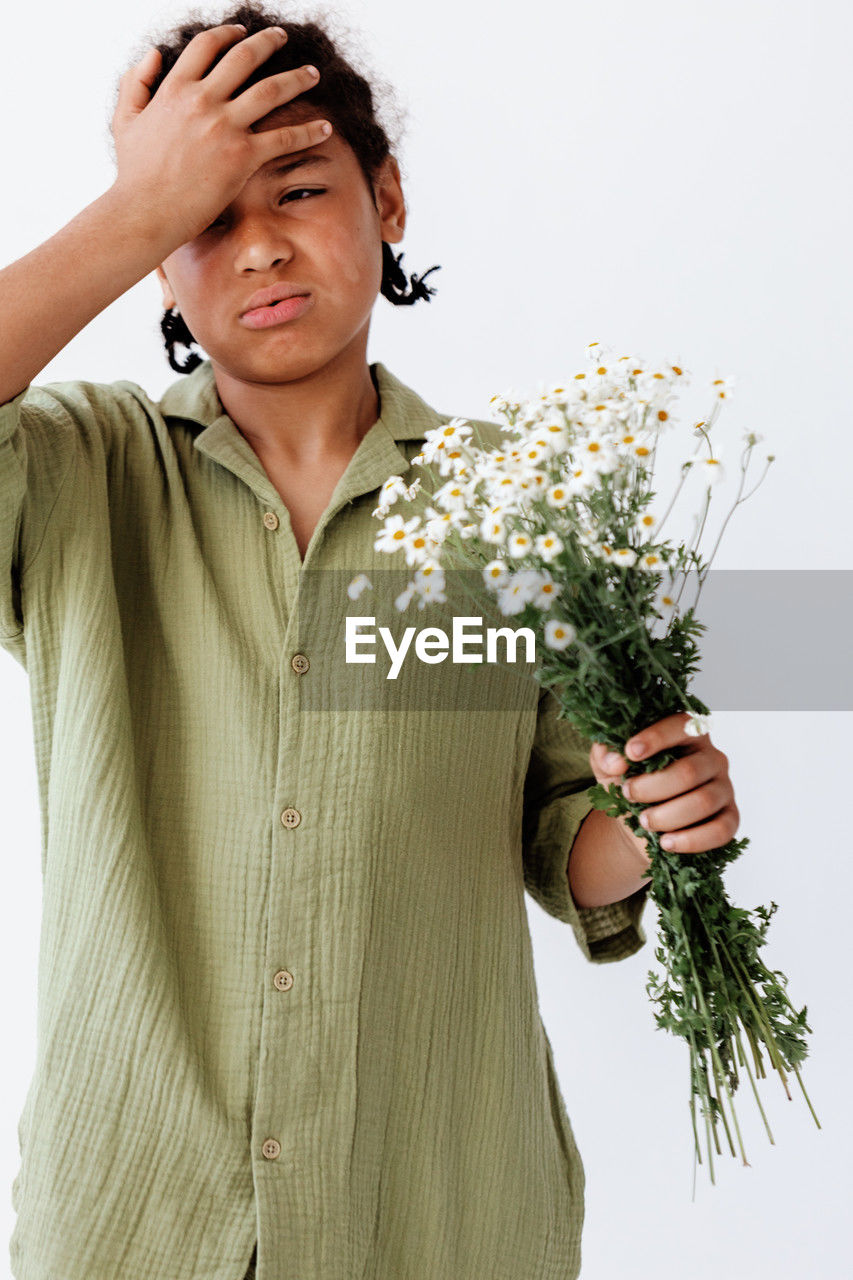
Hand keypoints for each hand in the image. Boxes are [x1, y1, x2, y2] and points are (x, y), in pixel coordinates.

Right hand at [109, 24, 331, 248]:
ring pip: (271, 90)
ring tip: (313, 73)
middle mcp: (203, 99)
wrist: (145, 211)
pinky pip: (284, 138)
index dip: (228, 34)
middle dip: (268, 42)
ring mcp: (224, 126)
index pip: (208, 45)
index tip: (242, 32)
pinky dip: (308, 131)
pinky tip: (326, 128)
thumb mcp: (125, 119)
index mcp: (175, 87)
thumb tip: (155, 53)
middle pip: (244, 58)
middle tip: (283, 37)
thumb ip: (136, 82)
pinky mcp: (242, 156)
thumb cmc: (135, 173)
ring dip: (296, 78)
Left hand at [589, 712, 739, 853]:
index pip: (680, 725)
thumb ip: (605, 753)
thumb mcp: (608, 764)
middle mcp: (711, 757)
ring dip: (667, 816)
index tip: (630, 752)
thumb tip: (615, 760)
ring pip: (703, 802)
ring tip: (643, 821)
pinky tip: (666, 843)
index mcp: (685, 733)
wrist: (638, 822)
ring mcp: (724, 787)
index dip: (656, 737)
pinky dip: (691, 840)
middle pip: (689, 771)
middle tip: (628, 794)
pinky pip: (721, 831)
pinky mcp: (730, 818)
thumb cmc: (628, 782)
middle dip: (653, 787)